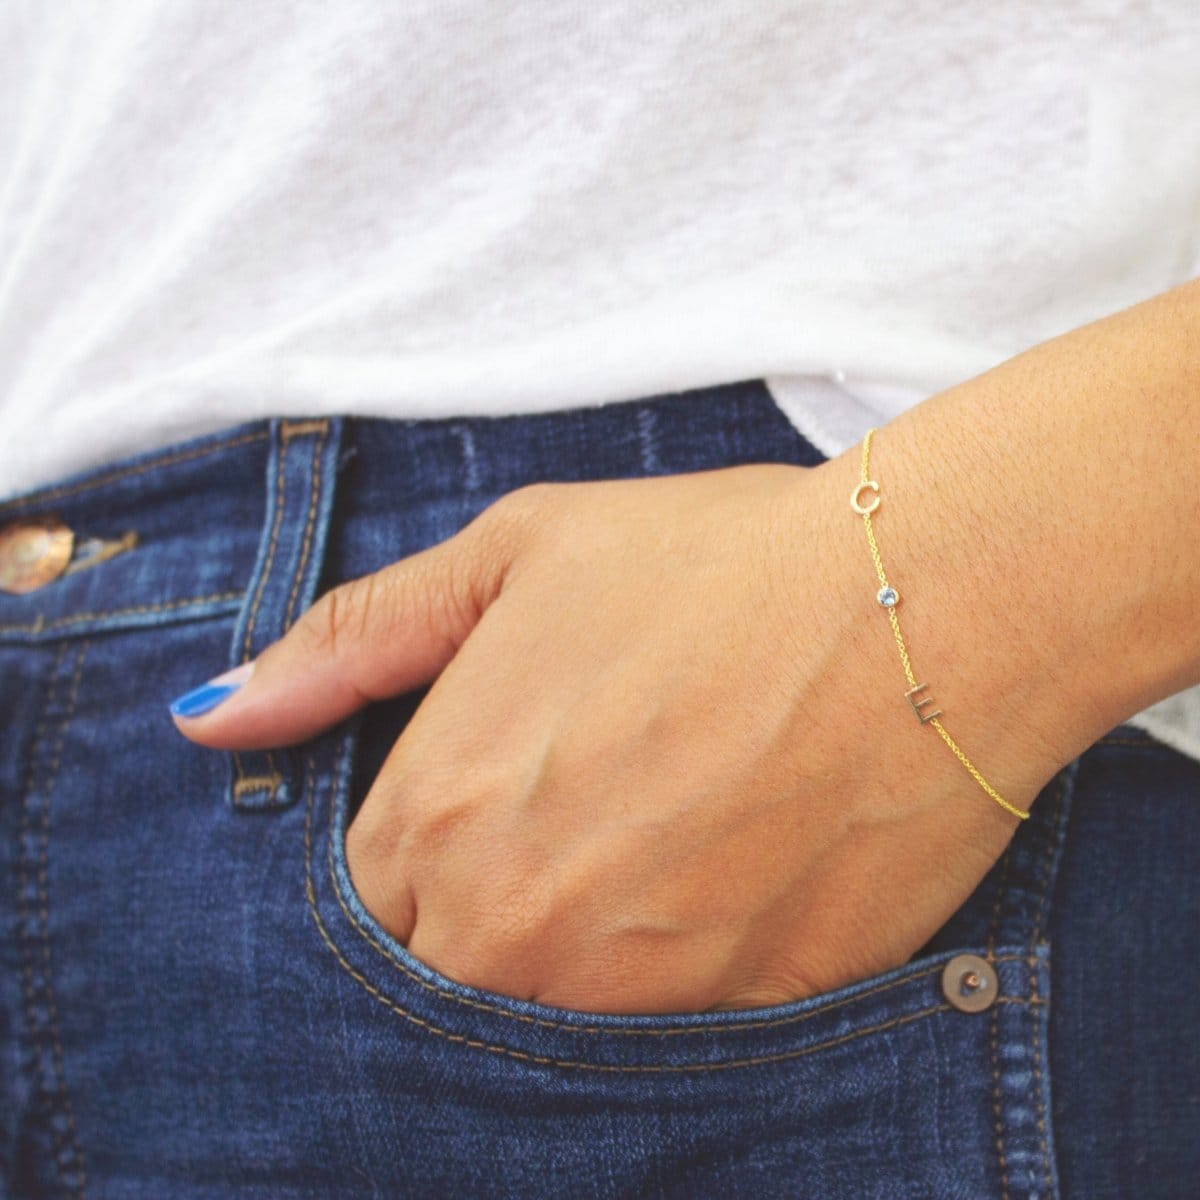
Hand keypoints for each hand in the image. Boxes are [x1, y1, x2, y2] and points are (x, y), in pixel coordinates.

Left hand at [173, 447, 1056, 1013]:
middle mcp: (509, 929)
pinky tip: (724, 890)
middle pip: (445, 981)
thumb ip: (352, 639)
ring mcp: (626, 994)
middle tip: (587, 835)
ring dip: (579, 961)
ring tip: (659, 856)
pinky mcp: (740, 1025)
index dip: (428, 861)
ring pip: (546, 1029)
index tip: (497, 816)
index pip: (365, 907)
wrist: (915, 608)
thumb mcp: (513, 556)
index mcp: (435, 816)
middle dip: (491, 921)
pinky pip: (663, 1048)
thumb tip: (212, 719)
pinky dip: (674, 987)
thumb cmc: (710, 563)